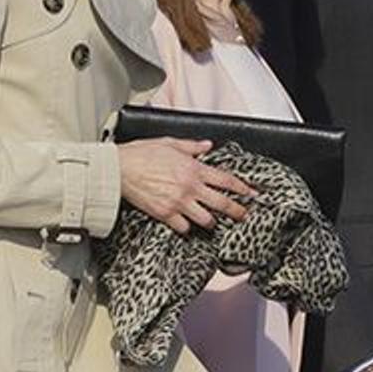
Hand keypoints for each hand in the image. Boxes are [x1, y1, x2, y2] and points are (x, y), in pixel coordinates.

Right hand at [117, 138, 255, 236]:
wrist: (119, 169)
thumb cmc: (141, 153)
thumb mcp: (170, 143)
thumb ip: (192, 146)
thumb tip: (207, 146)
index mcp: (194, 168)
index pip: (227, 180)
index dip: (244, 188)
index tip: (253, 194)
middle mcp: (190, 187)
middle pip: (223, 203)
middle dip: (237, 211)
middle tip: (244, 216)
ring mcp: (178, 203)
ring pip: (206, 220)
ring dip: (210, 221)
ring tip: (211, 221)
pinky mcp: (165, 214)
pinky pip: (184, 228)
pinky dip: (186, 227)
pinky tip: (185, 224)